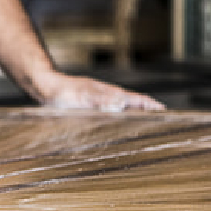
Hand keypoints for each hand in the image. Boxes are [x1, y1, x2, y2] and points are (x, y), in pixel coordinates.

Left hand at [32, 71, 164, 111]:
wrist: (45, 86)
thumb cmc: (62, 92)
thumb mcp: (82, 96)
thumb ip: (101, 100)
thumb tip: (122, 103)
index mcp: (109, 93)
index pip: (136, 99)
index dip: (150, 106)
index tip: (165, 111)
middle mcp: (107, 96)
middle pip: (132, 103)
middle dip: (148, 110)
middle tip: (162, 120)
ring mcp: (99, 99)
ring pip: (122, 107)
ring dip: (135, 114)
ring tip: (145, 124)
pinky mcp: (89, 104)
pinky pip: (110, 111)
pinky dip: (120, 116)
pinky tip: (117, 124)